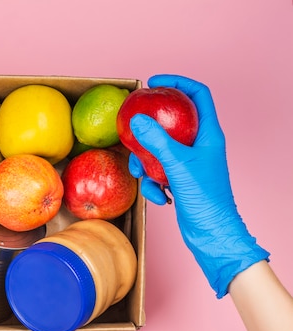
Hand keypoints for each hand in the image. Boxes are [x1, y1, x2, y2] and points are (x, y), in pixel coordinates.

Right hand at [128, 74, 268, 297]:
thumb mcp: (177, 165)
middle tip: (133, 133)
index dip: (177, 83)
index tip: (153, 83)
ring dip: (146, 163)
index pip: (197, 95)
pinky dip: (154, 184)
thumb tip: (137, 119)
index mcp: (208, 134)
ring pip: (159, 150)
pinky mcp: (180, 181)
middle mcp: (199, 145)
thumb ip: (156, 141)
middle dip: (149, 132)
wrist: (212, 234)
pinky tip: (160, 197)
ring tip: (143, 176)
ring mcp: (189, 163)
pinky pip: (159, 172)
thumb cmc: (204, 198)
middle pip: (171, 123)